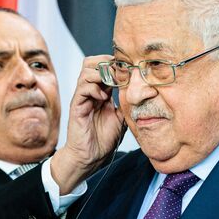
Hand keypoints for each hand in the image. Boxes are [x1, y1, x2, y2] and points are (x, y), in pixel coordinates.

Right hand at [52, 55, 125, 193]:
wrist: (91, 156)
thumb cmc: (104, 139)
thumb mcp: (123, 117)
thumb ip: (127, 102)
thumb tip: (141, 90)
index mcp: (101, 91)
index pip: (104, 65)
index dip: (116, 63)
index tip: (129, 71)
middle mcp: (90, 91)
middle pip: (92, 61)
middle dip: (107, 63)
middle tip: (119, 74)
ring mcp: (82, 97)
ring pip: (86, 70)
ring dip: (101, 73)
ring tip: (111, 85)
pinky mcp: (76, 106)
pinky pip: (82, 87)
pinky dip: (94, 88)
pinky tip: (103, 98)